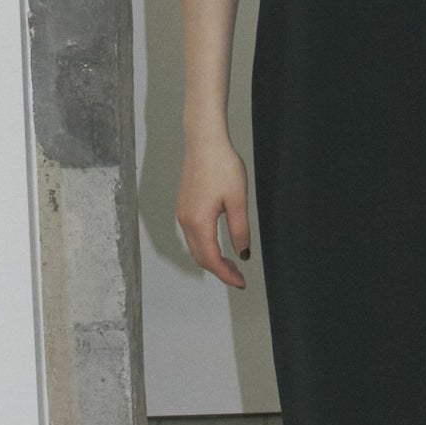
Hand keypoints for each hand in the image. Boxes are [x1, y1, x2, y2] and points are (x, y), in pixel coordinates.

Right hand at [177, 134, 251, 287]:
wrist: (204, 141)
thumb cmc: (222, 166)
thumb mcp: (237, 199)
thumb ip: (240, 229)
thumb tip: (243, 253)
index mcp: (199, 222)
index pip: (212, 259)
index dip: (226, 274)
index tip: (241, 283)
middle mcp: (186, 221)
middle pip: (201, 257)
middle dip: (219, 270)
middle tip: (238, 276)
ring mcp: (182, 213)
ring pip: (195, 247)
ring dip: (211, 259)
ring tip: (230, 263)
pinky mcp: (184, 206)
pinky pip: (192, 235)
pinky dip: (204, 246)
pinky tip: (217, 244)